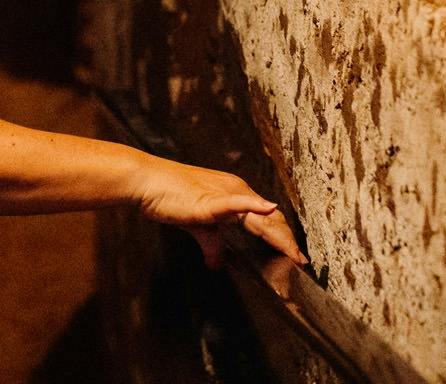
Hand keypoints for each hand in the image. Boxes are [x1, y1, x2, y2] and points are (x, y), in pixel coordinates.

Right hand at [132, 156, 307, 267]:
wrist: (146, 181)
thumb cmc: (167, 196)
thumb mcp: (196, 223)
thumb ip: (211, 243)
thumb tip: (217, 262)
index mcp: (234, 192)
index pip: (267, 218)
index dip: (283, 238)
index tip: (293, 258)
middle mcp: (235, 189)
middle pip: (271, 219)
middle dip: (287, 242)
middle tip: (299, 263)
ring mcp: (225, 193)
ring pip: (261, 217)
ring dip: (279, 237)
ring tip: (292, 255)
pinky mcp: (211, 200)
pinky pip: (236, 203)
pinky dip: (254, 207)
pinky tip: (267, 209)